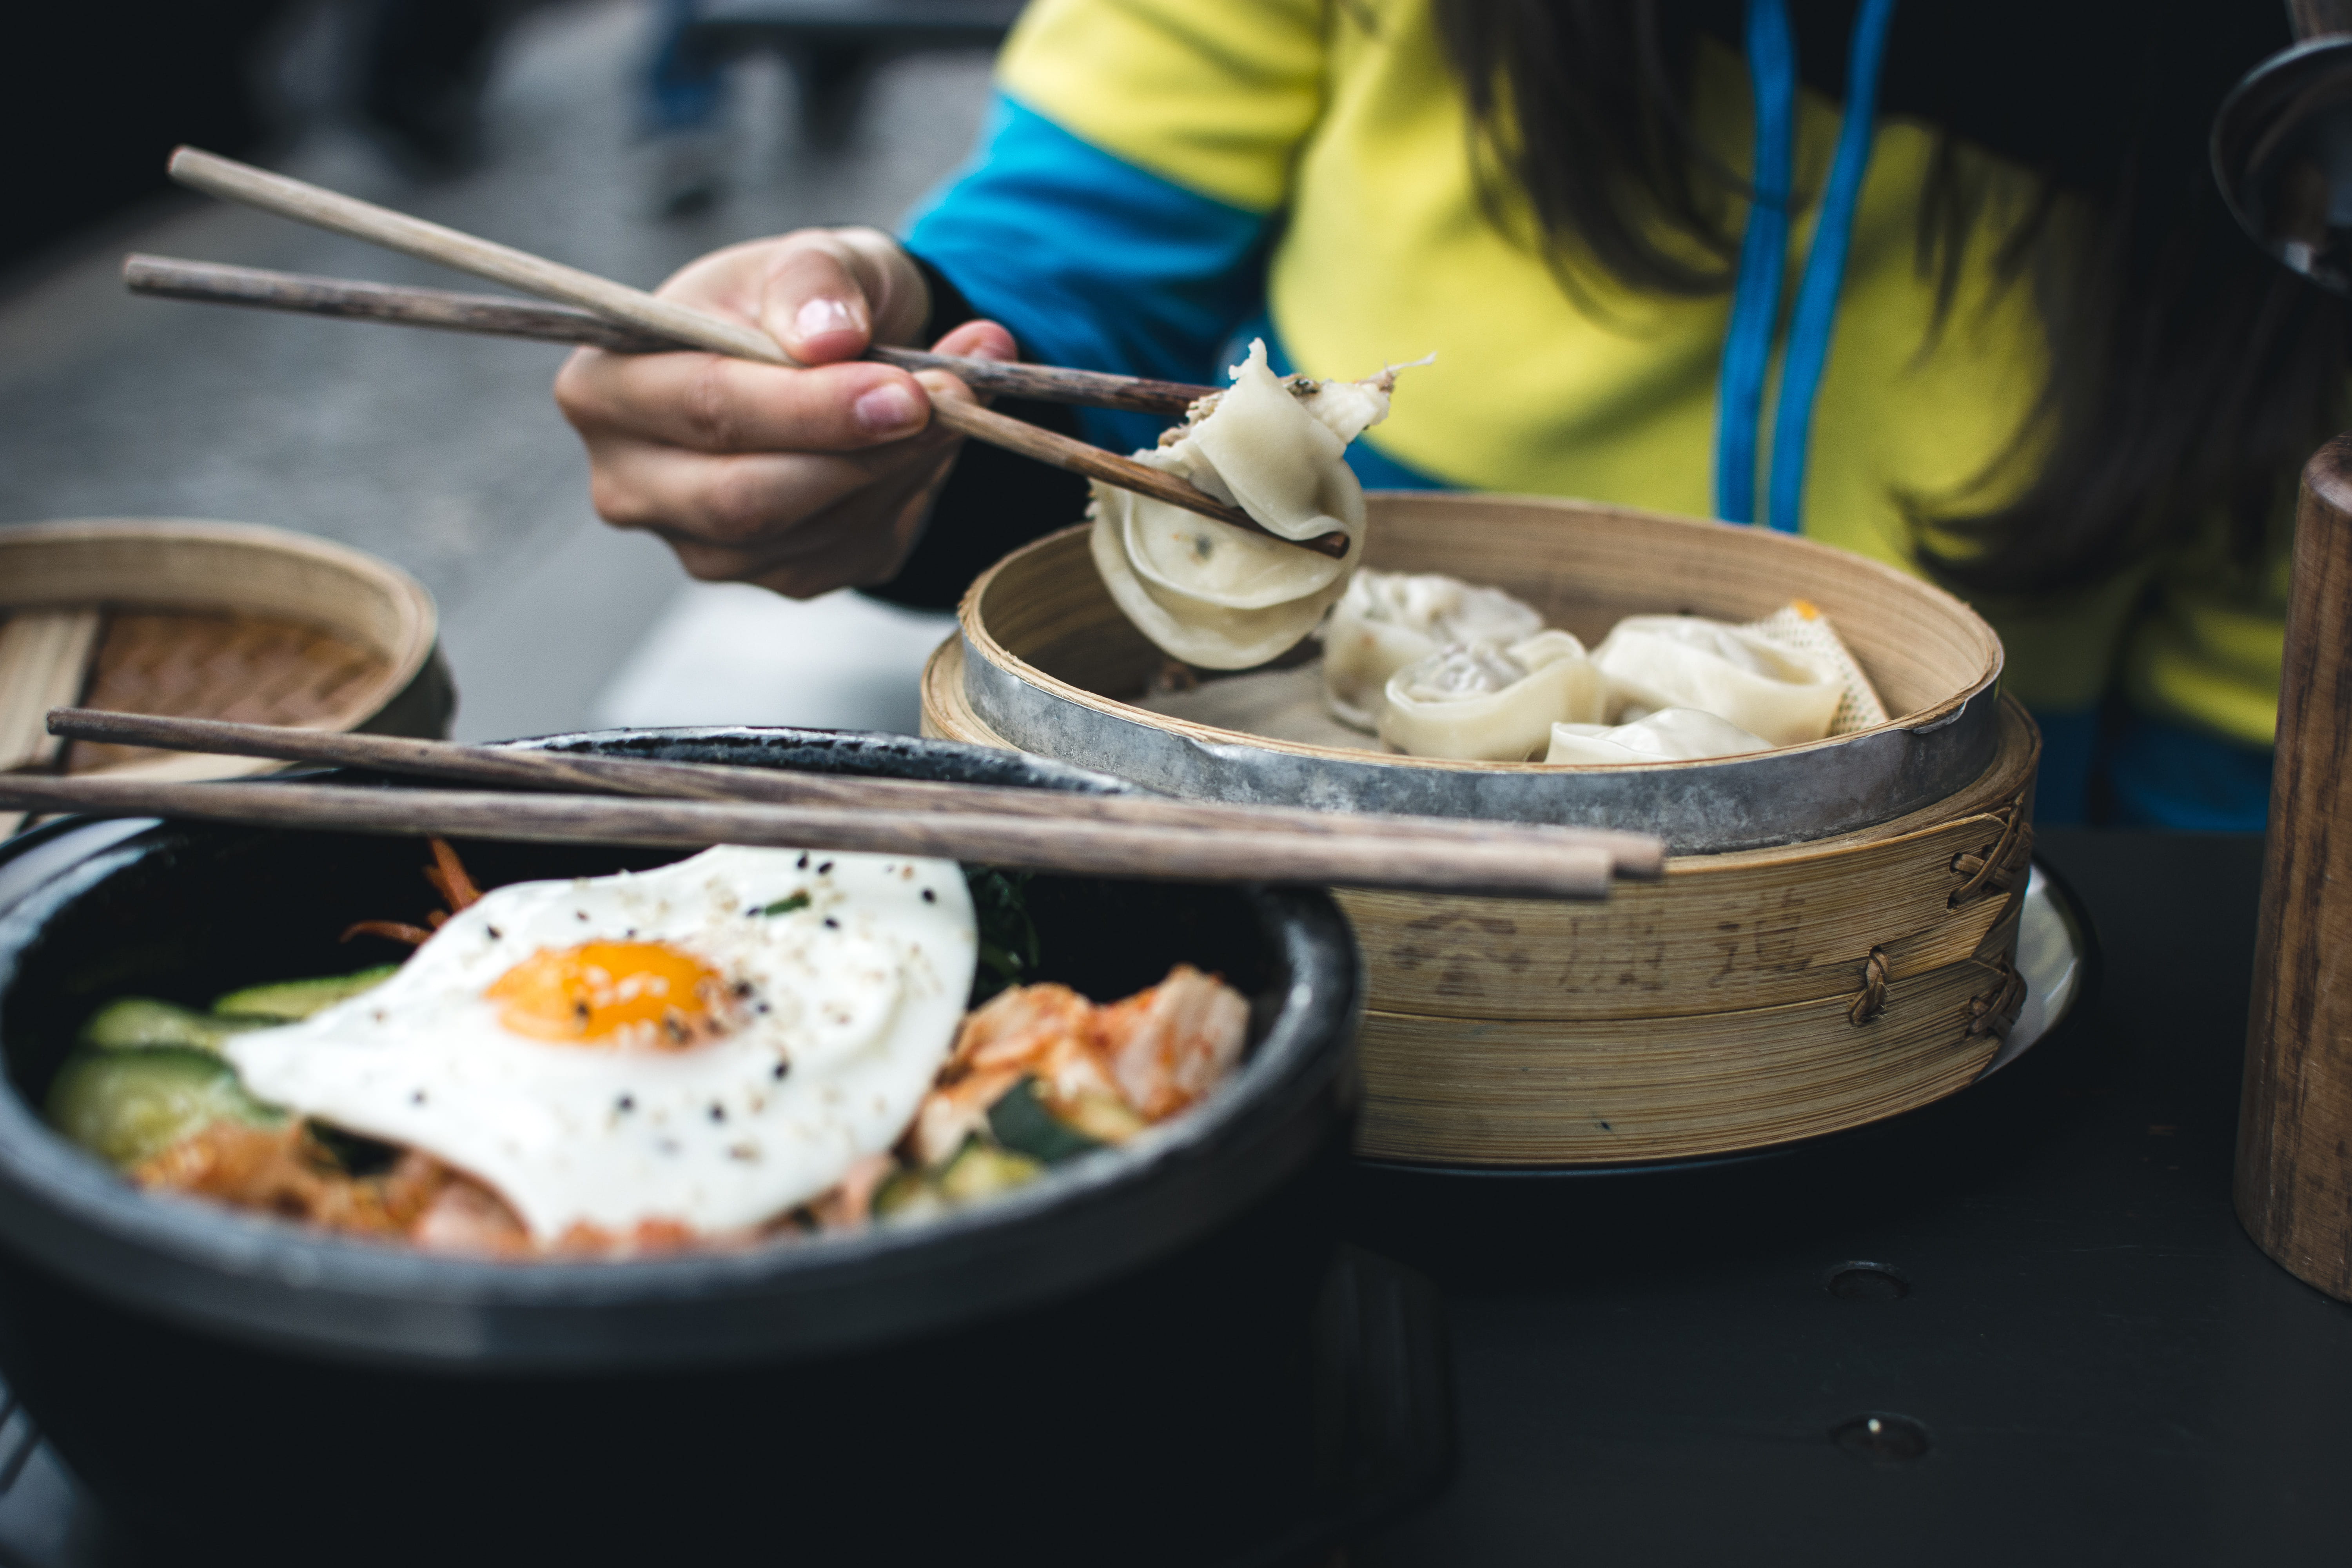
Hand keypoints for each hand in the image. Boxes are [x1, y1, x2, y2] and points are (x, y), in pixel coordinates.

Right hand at [553, 226, 1011, 596]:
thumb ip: (814, 280)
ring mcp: (700, 542)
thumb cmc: (800, 302)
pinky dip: (906, 497)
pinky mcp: (771, 577)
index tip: (904, 389)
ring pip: (810, 531)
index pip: (707, 408)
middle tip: (948, 400)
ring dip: (900, 469)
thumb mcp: (810, 256)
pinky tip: (925, 445)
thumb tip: (829, 336)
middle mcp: (633, 481)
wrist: (837, 351)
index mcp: (606, 387)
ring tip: (958, 400)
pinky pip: (850, 554)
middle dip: (860, 451)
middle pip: (746, 496)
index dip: (810, 407)